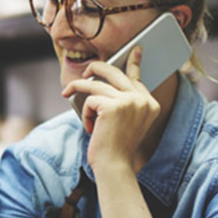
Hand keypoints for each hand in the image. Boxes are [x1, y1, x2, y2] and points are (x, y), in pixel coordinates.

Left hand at [60, 46, 159, 172]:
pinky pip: (89, 100)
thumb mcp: (125, 122)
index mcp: (150, 104)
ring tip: (68, 95)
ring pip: (96, 84)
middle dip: (95, 68)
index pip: (137, 77)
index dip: (133, 63)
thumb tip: (102, 83)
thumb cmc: (116, 148)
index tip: (134, 50)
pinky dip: (85, 113)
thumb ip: (122, 102)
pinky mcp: (112, 106)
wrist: (115, 166)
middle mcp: (142, 100)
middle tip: (83, 73)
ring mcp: (129, 101)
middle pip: (115, 72)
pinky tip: (90, 127)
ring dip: (79, 91)